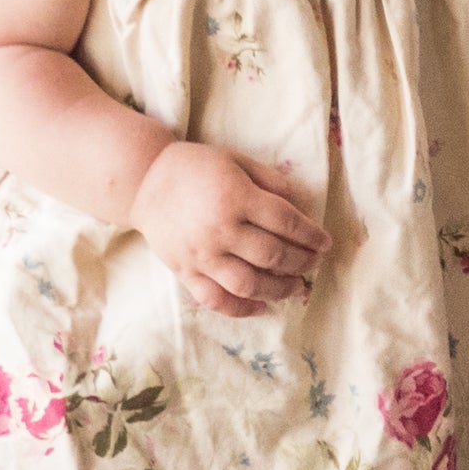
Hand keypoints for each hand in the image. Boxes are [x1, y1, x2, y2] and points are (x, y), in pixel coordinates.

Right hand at [130, 142, 330, 317]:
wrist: (143, 181)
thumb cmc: (196, 167)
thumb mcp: (237, 161)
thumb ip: (271, 181)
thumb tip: (302, 207)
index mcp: (236, 197)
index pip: (286, 222)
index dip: (311, 235)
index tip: (325, 242)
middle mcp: (220, 230)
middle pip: (273, 256)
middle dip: (302, 262)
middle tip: (315, 262)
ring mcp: (202, 254)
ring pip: (249, 284)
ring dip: (280, 289)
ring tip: (297, 287)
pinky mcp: (185, 271)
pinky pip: (216, 299)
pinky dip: (241, 309)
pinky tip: (262, 306)